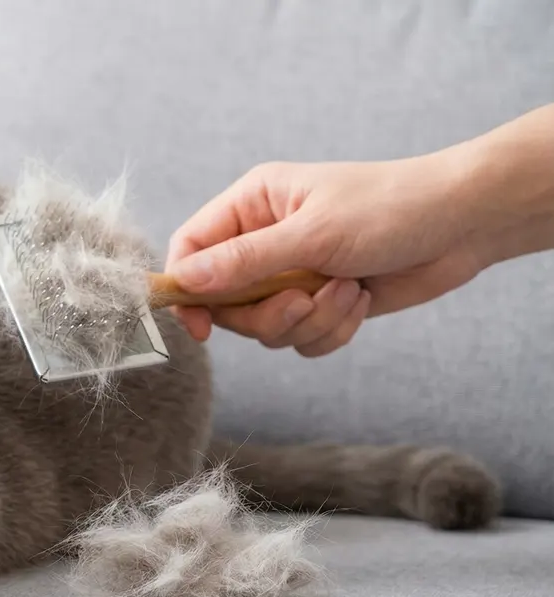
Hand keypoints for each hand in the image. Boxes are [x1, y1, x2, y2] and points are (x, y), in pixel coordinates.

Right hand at [164, 155, 489, 355]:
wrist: (465, 224)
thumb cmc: (391, 208)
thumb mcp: (312, 234)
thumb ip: (243, 262)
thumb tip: (183, 281)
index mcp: (252, 205)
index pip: (192, 248)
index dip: (186, 288)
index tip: (200, 325)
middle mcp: (265, 240)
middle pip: (226, 302)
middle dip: (267, 313)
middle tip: (301, 301)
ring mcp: (293, 274)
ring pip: (265, 327)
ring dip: (308, 320)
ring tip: (347, 290)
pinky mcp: (321, 303)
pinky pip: (301, 340)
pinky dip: (331, 330)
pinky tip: (360, 300)